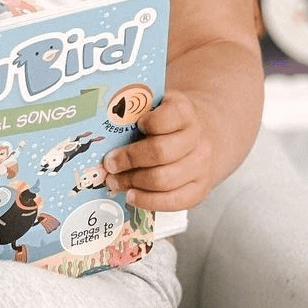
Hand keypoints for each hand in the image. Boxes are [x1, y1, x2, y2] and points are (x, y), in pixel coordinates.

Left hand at [101, 91, 214, 213]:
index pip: (166, 118)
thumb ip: (138, 109)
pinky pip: (174, 201)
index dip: (148, 123)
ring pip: (164, 180)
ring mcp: (202, 166)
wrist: (205, 135)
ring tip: (115, 181)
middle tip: (109, 164)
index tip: (135, 125)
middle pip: (160, 152)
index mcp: (185, 112)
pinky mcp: (200, 189)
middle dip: (129, 160)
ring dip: (133, 182)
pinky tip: (132, 195)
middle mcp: (197, 139)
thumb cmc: (171, 122)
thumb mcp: (159, 105)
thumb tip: (102, 122)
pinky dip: (148, 201)